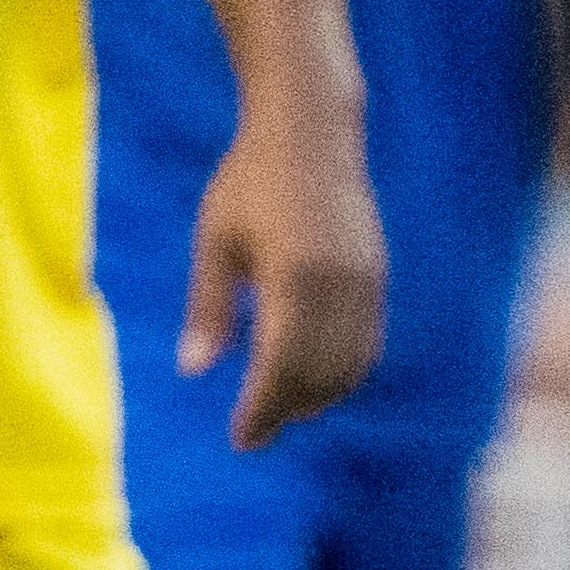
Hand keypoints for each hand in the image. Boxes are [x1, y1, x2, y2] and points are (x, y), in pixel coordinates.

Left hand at [175, 107, 386, 448]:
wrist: (312, 130)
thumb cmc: (247, 181)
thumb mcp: (215, 242)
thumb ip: (208, 309)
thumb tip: (192, 372)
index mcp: (293, 276)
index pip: (281, 367)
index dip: (261, 410)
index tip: (240, 439)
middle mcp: (339, 284)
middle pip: (319, 376)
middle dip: (286, 411)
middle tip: (252, 435)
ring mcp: (366, 281)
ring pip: (350, 365)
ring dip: (317, 397)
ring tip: (278, 412)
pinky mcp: (377, 275)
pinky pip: (367, 342)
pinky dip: (342, 372)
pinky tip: (310, 381)